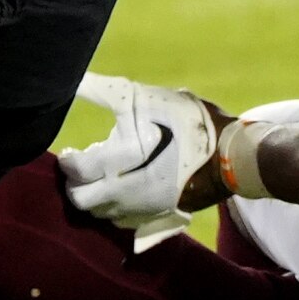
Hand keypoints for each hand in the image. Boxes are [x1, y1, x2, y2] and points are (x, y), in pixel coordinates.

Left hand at [56, 72, 228, 249]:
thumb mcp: (144, 98)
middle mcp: (125, 193)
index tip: (68, 152)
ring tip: (101, 175)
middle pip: (81, 201)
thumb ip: (104, 91)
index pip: (77, 171)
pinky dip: (114, 208)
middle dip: (74, 184)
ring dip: (93, 197)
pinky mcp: (155, 217)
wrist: (231, 156)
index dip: (67, 161)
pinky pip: (122, 221)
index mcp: (119, 163)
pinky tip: (121, 188)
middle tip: (79, 166)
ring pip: (100, 215)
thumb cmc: (187, 122)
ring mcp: (141, 209)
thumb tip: (72, 78)